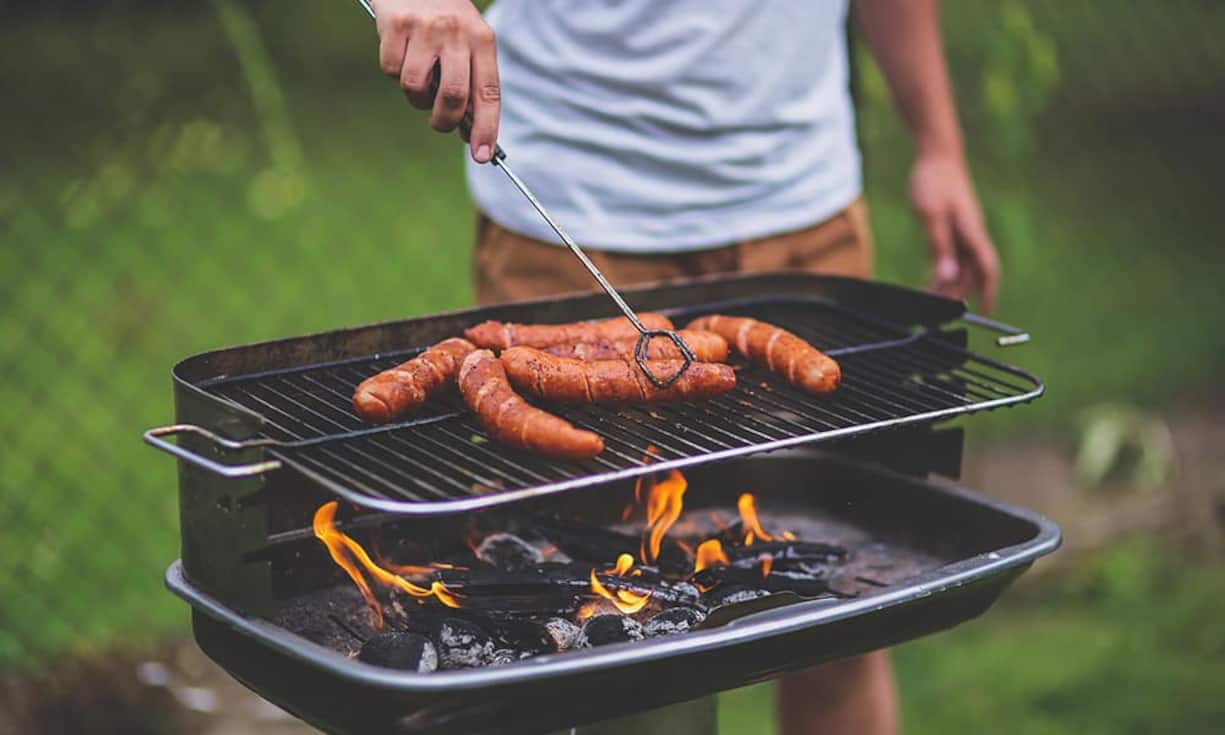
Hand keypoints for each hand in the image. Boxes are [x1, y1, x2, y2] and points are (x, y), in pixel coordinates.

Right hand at [373, 0, 499, 162]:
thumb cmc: (444, 18)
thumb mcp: (467, 42)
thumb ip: (471, 83)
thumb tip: (468, 132)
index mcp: (482, 40)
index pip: (489, 93)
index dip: (486, 128)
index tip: (482, 156)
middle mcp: (457, 33)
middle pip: (453, 97)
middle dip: (444, 121)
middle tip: (440, 123)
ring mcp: (426, 28)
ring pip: (417, 88)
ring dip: (415, 96)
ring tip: (419, 76)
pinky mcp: (396, 24)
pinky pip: (391, 70)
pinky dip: (393, 70)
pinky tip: (401, 51)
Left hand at [909, 153, 999, 312]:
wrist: (937, 155)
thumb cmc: (934, 181)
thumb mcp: (931, 216)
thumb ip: (940, 247)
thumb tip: (948, 276)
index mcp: (972, 233)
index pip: (987, 270)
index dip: (989, 293)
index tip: (985, 313)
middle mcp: (972, 235)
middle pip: (972, 274)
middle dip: (958, 294)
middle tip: (937, 311)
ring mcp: (965, 232)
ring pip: (962, 267)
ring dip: (949, 285)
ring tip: (930, 299)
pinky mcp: (955, 228)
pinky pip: (954, 256)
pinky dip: (945, 271)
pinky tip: (933, 280)